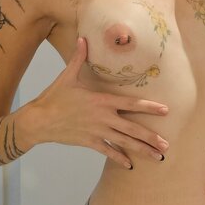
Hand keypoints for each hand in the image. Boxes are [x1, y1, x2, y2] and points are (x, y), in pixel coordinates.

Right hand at [27, 37, 169, 168]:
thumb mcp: (67, 76)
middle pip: (132, 128)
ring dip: (141, 150)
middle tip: (167, 144)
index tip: (166, 111)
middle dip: (151, 137)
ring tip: (157, 157)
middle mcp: (103, 118)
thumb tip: (83, 38)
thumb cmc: (54, 97)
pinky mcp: (89, 142)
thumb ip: (78, 58)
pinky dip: (119, 159)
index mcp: (102, 100)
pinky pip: (107, 152)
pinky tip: (130, 165)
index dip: (149, 107)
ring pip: (124, 143)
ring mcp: (97, 132)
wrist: (38, 121)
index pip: (131, 104)